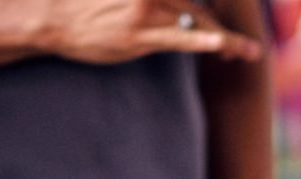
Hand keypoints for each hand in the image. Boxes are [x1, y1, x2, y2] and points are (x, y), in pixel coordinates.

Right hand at [28, 0, 263, 63]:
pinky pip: (181, 39)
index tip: (228, 13)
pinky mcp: (140, 35)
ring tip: (249, 52)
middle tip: (244, 41)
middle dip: (223, 19)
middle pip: (200, 3)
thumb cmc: (85, 2)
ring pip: (197, 19)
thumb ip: (154, 1)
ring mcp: (147, 9)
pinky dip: (207, 40)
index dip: (213, 5)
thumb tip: (176, 7)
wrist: (51, 16)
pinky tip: (225, 45)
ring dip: (226, 38)